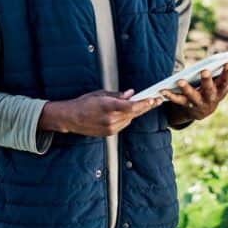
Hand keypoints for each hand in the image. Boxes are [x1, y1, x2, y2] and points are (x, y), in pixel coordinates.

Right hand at [39, 89, 163, 136]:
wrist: (71, 118)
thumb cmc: (84, 103)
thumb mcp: (100, 94)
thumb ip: (117, 95)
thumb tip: (131, 94)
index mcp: (108, 107)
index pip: (131, 106)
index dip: (144, 103)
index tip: (153, 99)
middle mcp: (111, 119)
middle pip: (134, 113)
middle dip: (145, 106)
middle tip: (156, 100)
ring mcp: (110, 128)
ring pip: (130, 119)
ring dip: (136, 112)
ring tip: (143, 104)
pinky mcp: (109, 133)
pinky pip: (123, 124)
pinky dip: (127, 118)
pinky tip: (127, 112)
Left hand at [160, 63, 227, 121]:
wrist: (201, 112)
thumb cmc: (214, 91)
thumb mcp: (224, 85)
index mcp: (220, 91)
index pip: (226, 82)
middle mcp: (210, 98)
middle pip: (209, 89)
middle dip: (207, 80)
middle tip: (205, 70)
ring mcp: (197, 102)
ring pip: (191, 96)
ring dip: (186, 88)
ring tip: (180, 81)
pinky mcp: (185, 105)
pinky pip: (176, 100)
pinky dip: (169, 95)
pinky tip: (162, 90)